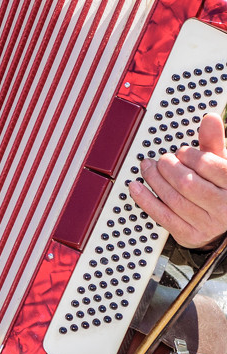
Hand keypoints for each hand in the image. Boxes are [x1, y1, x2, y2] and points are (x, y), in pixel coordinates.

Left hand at [130, 113, 226, 249]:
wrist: (224, 226)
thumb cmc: (221, 190)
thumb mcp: (222, 167)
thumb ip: (213, 143)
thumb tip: (210, 118)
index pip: (210, 167)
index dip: (191, 156)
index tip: (182, 152)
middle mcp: (223, 208)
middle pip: (187, 183)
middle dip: (168, 167)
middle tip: (162, 160)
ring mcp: (206, 224)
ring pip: (173, 198)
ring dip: (154, 179)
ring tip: (148, 167)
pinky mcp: (189, 235)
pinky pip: (162, 216)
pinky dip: (145, 199)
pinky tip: (136, 186)